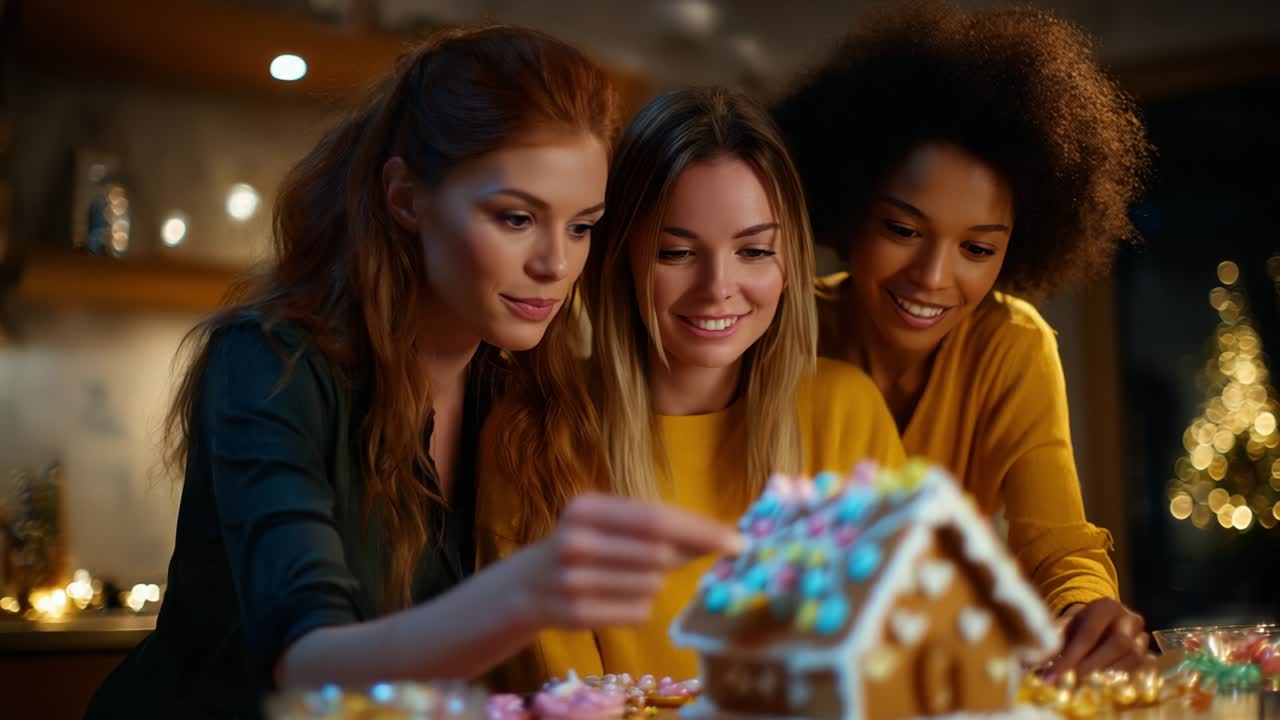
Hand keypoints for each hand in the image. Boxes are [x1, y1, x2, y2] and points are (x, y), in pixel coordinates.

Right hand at [510, 492, 743, 629]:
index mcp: (586, 508)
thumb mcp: (609, 524)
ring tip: (626, 577)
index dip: (701, 531)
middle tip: (687, 558)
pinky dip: (638, 607)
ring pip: (651, 585)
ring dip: (654, 583)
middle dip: (682, 558)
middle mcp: (575, 541)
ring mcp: (571, 580)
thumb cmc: (584, 546)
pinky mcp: (575, 615)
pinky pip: (637, 613)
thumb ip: (660, 528)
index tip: (738, 541)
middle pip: (659, 554)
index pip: (657, 519)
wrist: (524, 586)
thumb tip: (723, 537)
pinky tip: (614, 599)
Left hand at [1044, 599, 1149, 679]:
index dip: (1070, 656)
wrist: (1103, 622)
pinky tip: (1105, 687)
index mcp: (1107, 606)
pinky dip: (1123, 680)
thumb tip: (1033, 662)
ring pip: (1133, 659)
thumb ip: (1052, 640)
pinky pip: (1143, 670)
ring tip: (1085, 685)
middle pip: (1117, 645)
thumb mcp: (1065, 626)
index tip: (1053, 674)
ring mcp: (1143, 637)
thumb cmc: (1080, 625)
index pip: (1089, 634)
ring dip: (1108, 676)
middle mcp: (1130, 619)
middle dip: (1093, 666)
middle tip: (1072, 680)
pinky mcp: (1150, 655)